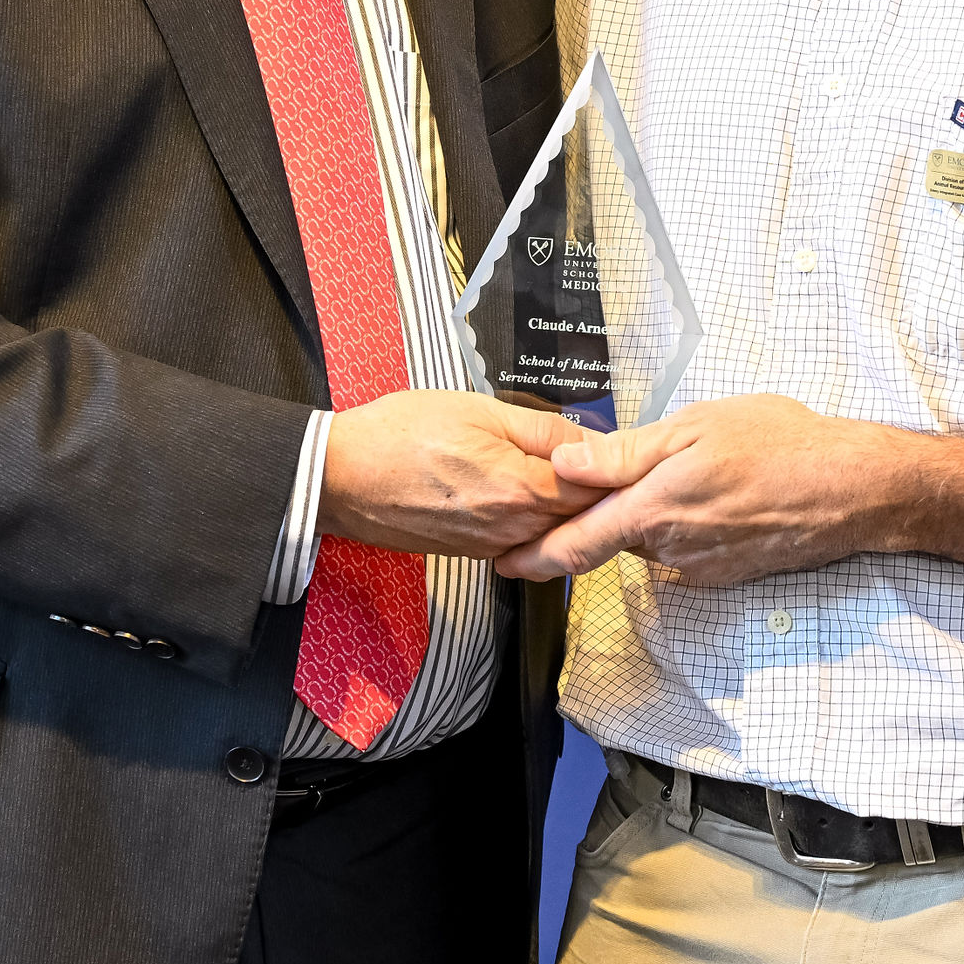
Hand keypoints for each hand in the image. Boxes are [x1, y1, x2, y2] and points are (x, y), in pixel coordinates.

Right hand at [320, 391, 599, 562]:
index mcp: (522, 489)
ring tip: (562, 473)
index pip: (595, 489)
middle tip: (603, 461)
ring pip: (550, 531)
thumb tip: (590, 441)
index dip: (614, 469)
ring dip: (563, 507)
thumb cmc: (400, 434)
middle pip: (579, 516)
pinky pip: (519, 540)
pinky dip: (531, 520)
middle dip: (594, 490)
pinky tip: (521, 492)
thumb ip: (542, 430)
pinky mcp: (472, 554)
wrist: (340, 478)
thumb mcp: (479, 410)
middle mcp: (512, 529)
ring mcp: (492, 546)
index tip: (623, 452)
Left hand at [496, 394, 891, 586]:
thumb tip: (563, 464)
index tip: (501, 562)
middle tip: (641, 466)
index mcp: (653, 512)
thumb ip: (625, 453)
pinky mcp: (727, 574)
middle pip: (613, 536)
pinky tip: (721, 493)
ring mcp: (701, 568)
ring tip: (698, 471)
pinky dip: (687, 524)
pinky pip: (686, 549)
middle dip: (609, 510)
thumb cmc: (781, 445)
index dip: (532, 558)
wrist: (853, 488)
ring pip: (652, 540)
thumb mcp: (695, 428)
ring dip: (655, 513)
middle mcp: (671, 551)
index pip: (573, 547)